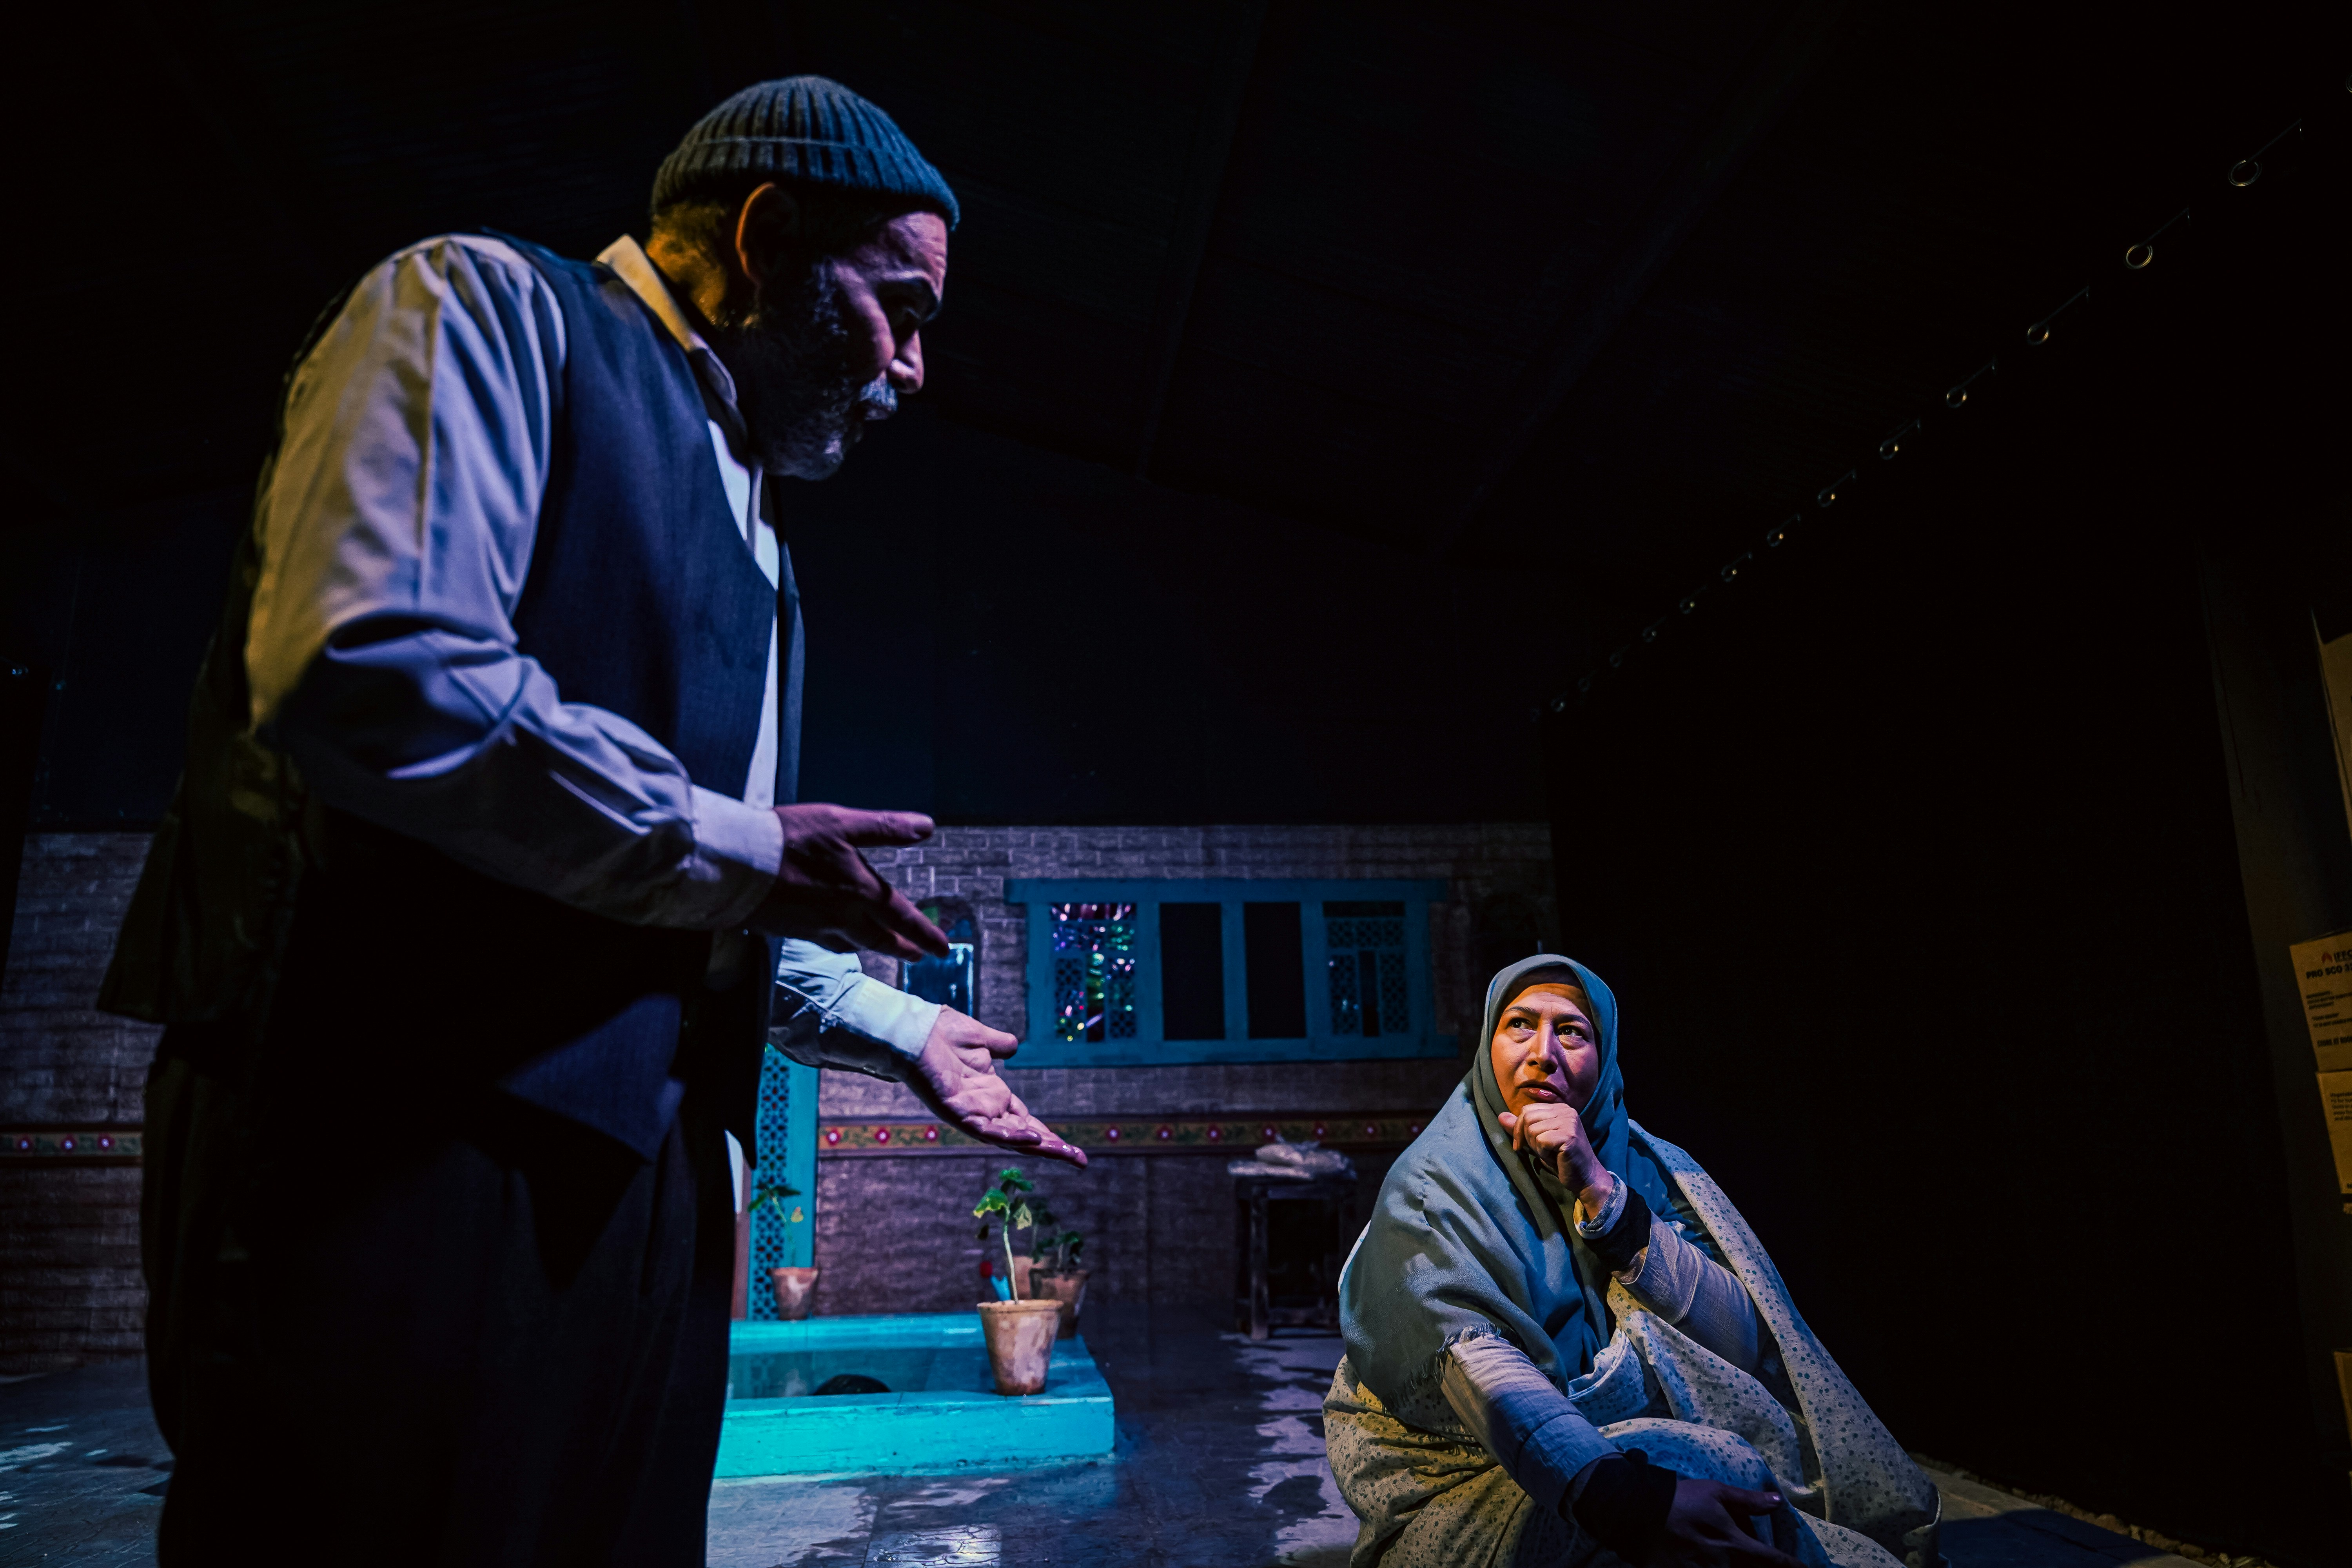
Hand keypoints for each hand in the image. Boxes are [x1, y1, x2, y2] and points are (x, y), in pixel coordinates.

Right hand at [746, 804, 946, 959]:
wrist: (736, 865)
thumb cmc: (789, 839)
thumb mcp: (841, 823)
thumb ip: (885, 827)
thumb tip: (927, 826)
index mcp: (860, 891)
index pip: (902, 918)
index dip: (925, 934)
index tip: (942, 949)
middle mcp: (841, 916)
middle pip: (880, 939)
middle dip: (903, 948)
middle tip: (919, 957)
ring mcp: (814, 927)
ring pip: (852, 943)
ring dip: (873, 948)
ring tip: (884, 949)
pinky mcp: (790, 930)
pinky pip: (823, 941)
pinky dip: (838, 943)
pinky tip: (835, 939)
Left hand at [906, 1009, 1087, 1167]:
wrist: (914, 1028)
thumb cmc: (941, 1032)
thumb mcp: (981, 1038)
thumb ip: (999, 1044)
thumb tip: (1014, 1048)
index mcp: (991, 1094)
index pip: (1025, 1120)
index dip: (1048, 1134)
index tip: (1071, 1148)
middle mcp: (984, 1108)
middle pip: (1024, 1134)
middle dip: (1052, 1148)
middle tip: (1080, 1160)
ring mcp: (971, 1113)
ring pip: (1010, 1138)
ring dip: (1038, 1146)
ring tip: (1066, 1154)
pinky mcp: (957, 1112)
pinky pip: (987, 1130)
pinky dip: (1010, 1136)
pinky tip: (1031, 1139)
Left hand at [1497, 1103, 1611, 1213]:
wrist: (1585, 1178)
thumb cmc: (1561, 1160)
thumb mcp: (1537, 1141)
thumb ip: (1521, 1128)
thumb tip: (1500, 1116)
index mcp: (1560, 1108)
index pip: (1527, 1110)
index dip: (1519, 1129)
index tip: (1523, 1145)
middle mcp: (1566, 1111)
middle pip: (1527, 1118)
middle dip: (1527, 1138)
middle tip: (1541, 1151)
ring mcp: (1569, 1122)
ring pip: (1532, 1130)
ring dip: (1536, 1147)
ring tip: (1550, 1153)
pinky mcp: (1569, 1136)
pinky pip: (1541, 1141)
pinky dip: (1543, 1153)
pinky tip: (1555, 1158)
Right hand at [1646, 1480, 1798, 1567]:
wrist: (1639, 1513)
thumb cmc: (1681, 1499)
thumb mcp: (1716, 1492)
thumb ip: (1748, 1500)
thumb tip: (1778, 1502)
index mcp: (1734, 1544)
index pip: (1773, 1561)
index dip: (1791, 1566)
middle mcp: (1723, 1565)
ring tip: (1741, 1565)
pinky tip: (1720, 1567)